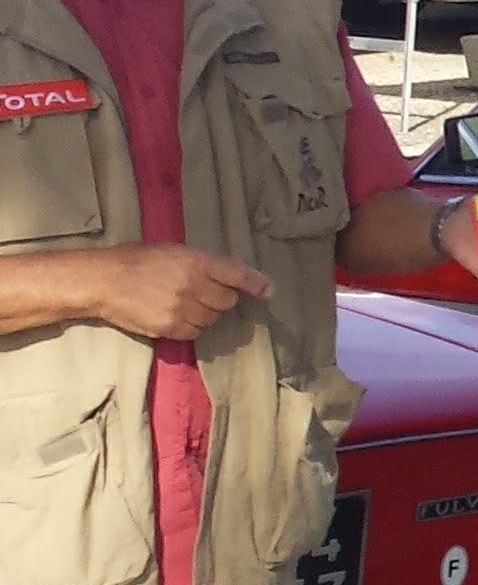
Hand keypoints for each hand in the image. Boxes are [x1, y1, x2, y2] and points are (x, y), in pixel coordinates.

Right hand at [87, 244, 266, 340]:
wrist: (102, 281)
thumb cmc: (137, 260)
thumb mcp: (173, 251)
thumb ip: (203, 263)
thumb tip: (233, 277)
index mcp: (196, 261)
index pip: (237, 274)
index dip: (255, 283)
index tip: (268, 290)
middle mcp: (193, 285)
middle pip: (227, 301)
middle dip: (220, 299)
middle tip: (203, 293)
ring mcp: (182, 308)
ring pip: (212, 319)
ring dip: (205, 314)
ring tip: (184, 304)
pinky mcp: (169, 327)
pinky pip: (195, 333)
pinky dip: (191, 327)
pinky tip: (175, 316)